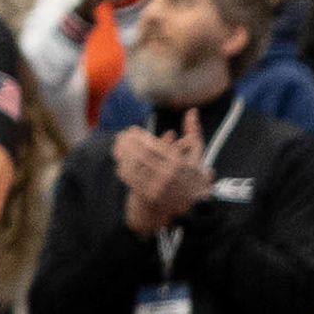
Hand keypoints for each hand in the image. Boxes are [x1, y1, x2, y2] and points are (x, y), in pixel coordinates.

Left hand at [114, 116, 209, 232]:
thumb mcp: (197, 152)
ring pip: (134, 168)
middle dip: (127, 144)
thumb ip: (193, 131)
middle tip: (119, 136)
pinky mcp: (150, 196)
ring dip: (122, 156)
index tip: (131, 130)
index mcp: (178, 162)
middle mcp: (168, 174)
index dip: (139, 137)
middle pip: (141, 156)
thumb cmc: (195, 174)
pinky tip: (119, 163)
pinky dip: (124, 171)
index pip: (153, 145)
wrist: (197, 203)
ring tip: (116, 147)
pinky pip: (132, 181)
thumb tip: (191, 110)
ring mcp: (158, 186)